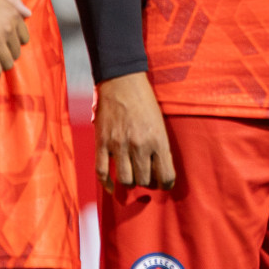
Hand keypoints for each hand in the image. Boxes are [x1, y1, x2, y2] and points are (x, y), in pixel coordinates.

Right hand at [0, 0, 30, 77]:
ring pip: (8, 62)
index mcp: (13, 15)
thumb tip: (28, 13)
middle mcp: (9, 30)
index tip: (9, 44)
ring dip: (2, 64)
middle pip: (16, 50)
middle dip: (9, 53)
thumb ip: (13, 0)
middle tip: (0, 55)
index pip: (24, 36)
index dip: (16, 41)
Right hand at [93, 72, 174, 191]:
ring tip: (133, 178)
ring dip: (130, 182)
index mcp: (158, 140)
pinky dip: (107, 184)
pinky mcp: (102, 144)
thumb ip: (160, 145)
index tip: (165, 185)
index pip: (166, 175)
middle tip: (147, 179)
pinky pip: (102, 172)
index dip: (166, 184)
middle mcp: (139, 146)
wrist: (123, 82)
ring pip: (125, 180)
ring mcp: (119, 146)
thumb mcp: (160, 123)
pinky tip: (112, 187)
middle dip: (147, 183)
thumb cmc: (145, 101)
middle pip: (144, 180)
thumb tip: (159, 169)